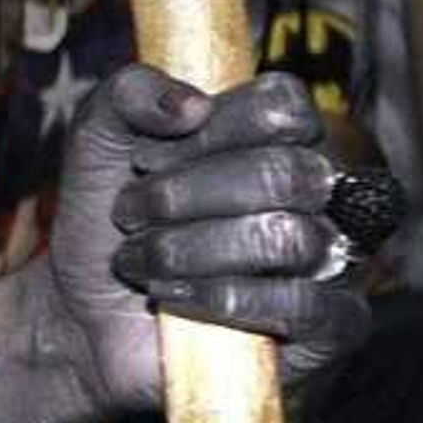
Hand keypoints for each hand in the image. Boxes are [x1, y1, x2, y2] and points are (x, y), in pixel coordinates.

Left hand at [42, 65, 371, 418]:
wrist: (87, 314)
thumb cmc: (111, 222)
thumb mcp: (98, 140)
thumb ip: (131, 92)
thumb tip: (193, 104)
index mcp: (280, 139)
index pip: (282, 106)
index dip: (207, 128)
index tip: (144, 157)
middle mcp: (320, 196)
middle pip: (284, 171)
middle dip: (184, 195)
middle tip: (129, 213)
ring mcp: (334, 261)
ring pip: (287, 238)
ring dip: (187, 249)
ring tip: (139, 259)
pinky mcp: (334, 329)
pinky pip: (306, 306)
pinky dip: (224, 299)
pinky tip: (173, 296)